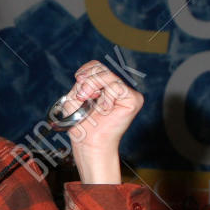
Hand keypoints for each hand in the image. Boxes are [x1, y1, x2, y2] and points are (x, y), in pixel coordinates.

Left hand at [60, 60, 142, 183]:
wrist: (89, 142)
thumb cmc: (82, 124)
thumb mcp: (74, 97)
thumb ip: (82, 81)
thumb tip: (90, 75)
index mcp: (105, 87)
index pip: (97, 66)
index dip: (86, 71)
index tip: (78, 81)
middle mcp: (118, 88)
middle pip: (102, 68)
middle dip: (88, 80)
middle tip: (82, 96)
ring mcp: (128, 93)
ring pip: (109, 76)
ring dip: (94, 87)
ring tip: (90, 102)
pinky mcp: (134, 100)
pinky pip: (117, 87)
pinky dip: (106, 97)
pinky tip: (106, 109)